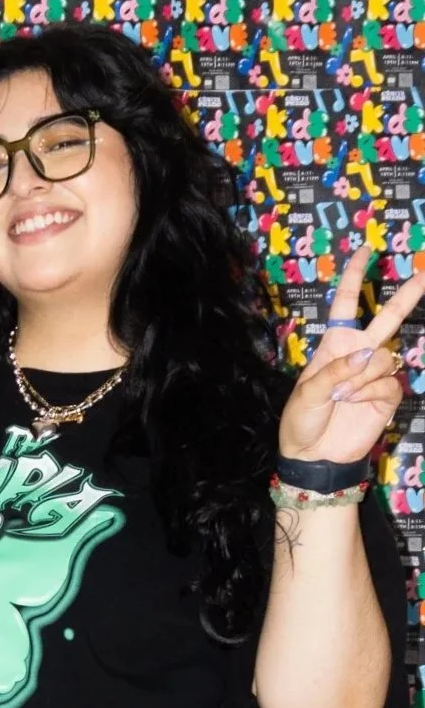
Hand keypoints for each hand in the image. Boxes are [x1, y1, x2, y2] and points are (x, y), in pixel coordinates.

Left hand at [278, 245, 424, 462]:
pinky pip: (388, 383)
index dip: (354, 278)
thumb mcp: (306, 393)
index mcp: (334, 346)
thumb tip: (367, 354)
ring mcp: (374, 374)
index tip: (365, 252)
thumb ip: (334, 371)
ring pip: (384, 357)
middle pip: (387, 318)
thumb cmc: (301, 421)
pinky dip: (369, 393)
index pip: (345, 305)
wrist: (314, 455)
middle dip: (407, 295)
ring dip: (361, 377)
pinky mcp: (387, 395)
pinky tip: (354, 404)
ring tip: (342, 397)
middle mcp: (358, 354)